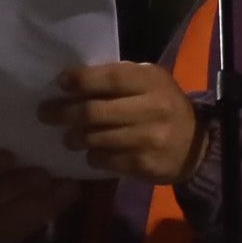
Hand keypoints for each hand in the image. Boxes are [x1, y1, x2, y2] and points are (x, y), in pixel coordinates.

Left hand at [42, 63, 203, 185]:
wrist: (196, 145)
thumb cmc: (162, 105)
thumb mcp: (149, 83)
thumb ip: (119, 79)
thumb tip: (73, 81)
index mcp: (151, 81)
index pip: (110, 78)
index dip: (81, 80)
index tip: (60, 83)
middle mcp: (153, 108)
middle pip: (95, 111)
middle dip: (64, 112)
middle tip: (45, 113)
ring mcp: (149, 139)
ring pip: (97, 138)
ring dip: (75, 137)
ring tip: (68, 137)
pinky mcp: (145, 164)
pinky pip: (106, 160)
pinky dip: (93, 156)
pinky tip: (91, 152)